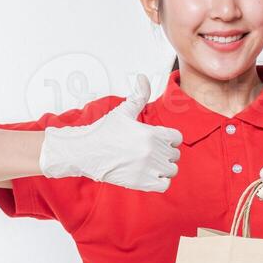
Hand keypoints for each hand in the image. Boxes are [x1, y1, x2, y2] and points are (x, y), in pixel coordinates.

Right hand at [38, 74, 182, 191]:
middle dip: (165, 153)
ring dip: (163, 168)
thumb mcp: (123, 111)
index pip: (177, 138)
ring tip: (149, 164)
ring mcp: (148, 168)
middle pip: (175, 154)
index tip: (156, 140)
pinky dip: (160, 181)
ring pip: (171, 170)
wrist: (85, 152)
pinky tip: (148, 175)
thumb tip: (143, 77)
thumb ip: (139, 95)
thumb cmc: (105, 131)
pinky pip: (164, 184)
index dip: (169, 139)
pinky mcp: (141, 183)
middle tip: (148, 152)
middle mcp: (152, 151)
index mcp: (152, 133)